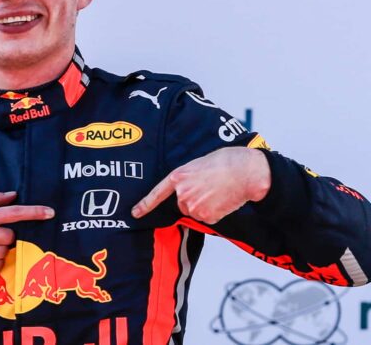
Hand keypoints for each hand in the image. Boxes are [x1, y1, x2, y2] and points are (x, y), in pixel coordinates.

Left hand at [131, 147, 270, 223]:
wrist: (246, 171)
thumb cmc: (226, 162)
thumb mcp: (198, 165)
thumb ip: (186, 179)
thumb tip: (184, 192)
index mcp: (178, 177)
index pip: (157, 194)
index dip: (145, 205)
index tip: (135, 213)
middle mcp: (182, 193)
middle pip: (183, 204)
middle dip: (194, 199)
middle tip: (210, 187)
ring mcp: (193, 206)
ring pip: (195, 212)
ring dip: (206, 206)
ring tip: (218, 191)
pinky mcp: (206, 216)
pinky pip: (208, 218)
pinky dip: (216, 212)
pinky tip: (224, 200)